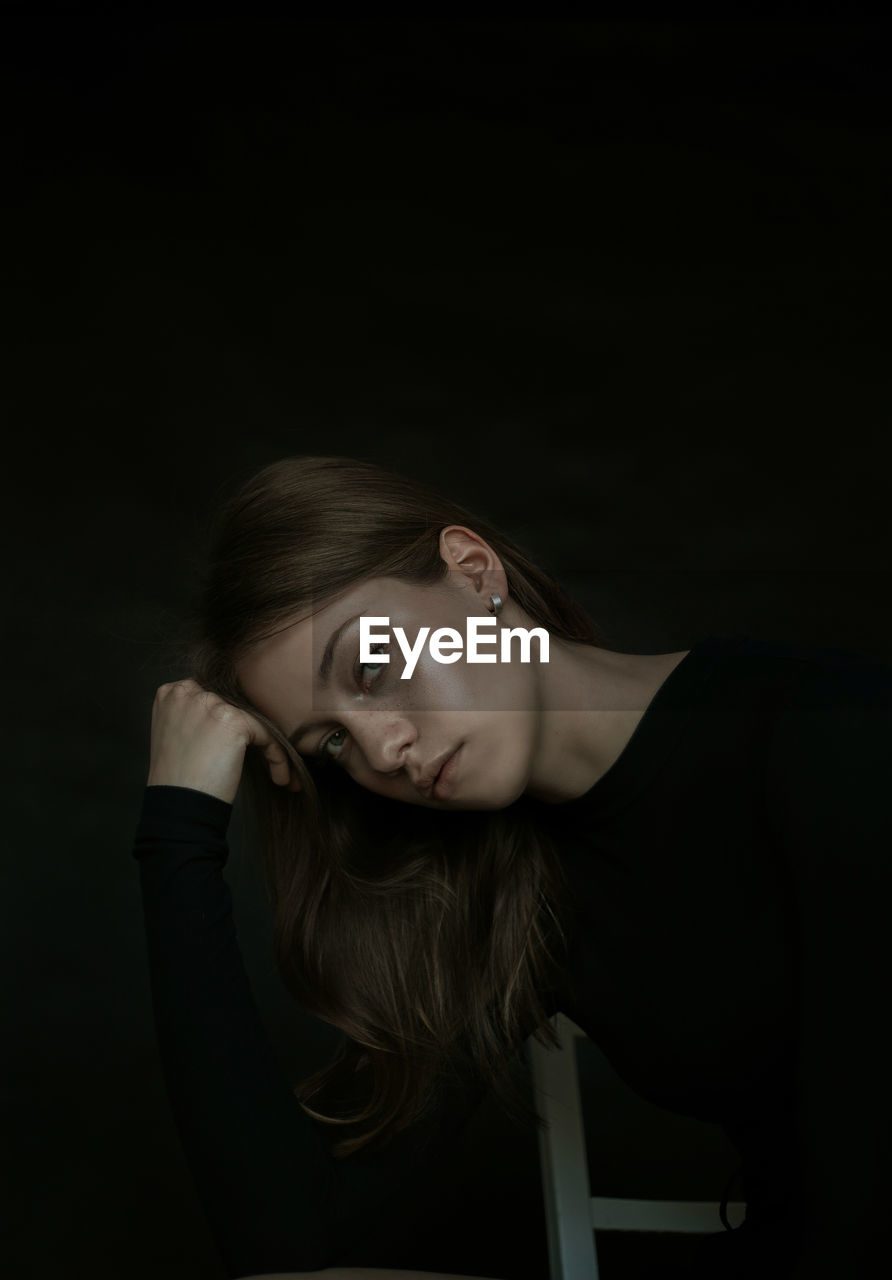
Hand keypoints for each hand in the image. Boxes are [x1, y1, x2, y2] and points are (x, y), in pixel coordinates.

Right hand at [146, 678, 299, 804]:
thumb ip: (199, 714)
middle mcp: (187, 691)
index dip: (237, 719)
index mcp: (172, 693)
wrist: (178, 808)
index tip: (250, 744)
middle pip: (238, 702)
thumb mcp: (179, 735)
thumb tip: (238, 710)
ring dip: (272, 746)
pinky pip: (267, 733)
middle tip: (270, 755)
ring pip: (255, 718)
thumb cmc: (180, 779)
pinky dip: (278, 756)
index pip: (217, 694)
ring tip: (279, 773)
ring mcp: (209, 703)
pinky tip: (280, 777)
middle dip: (256, 730)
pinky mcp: (232, 720)